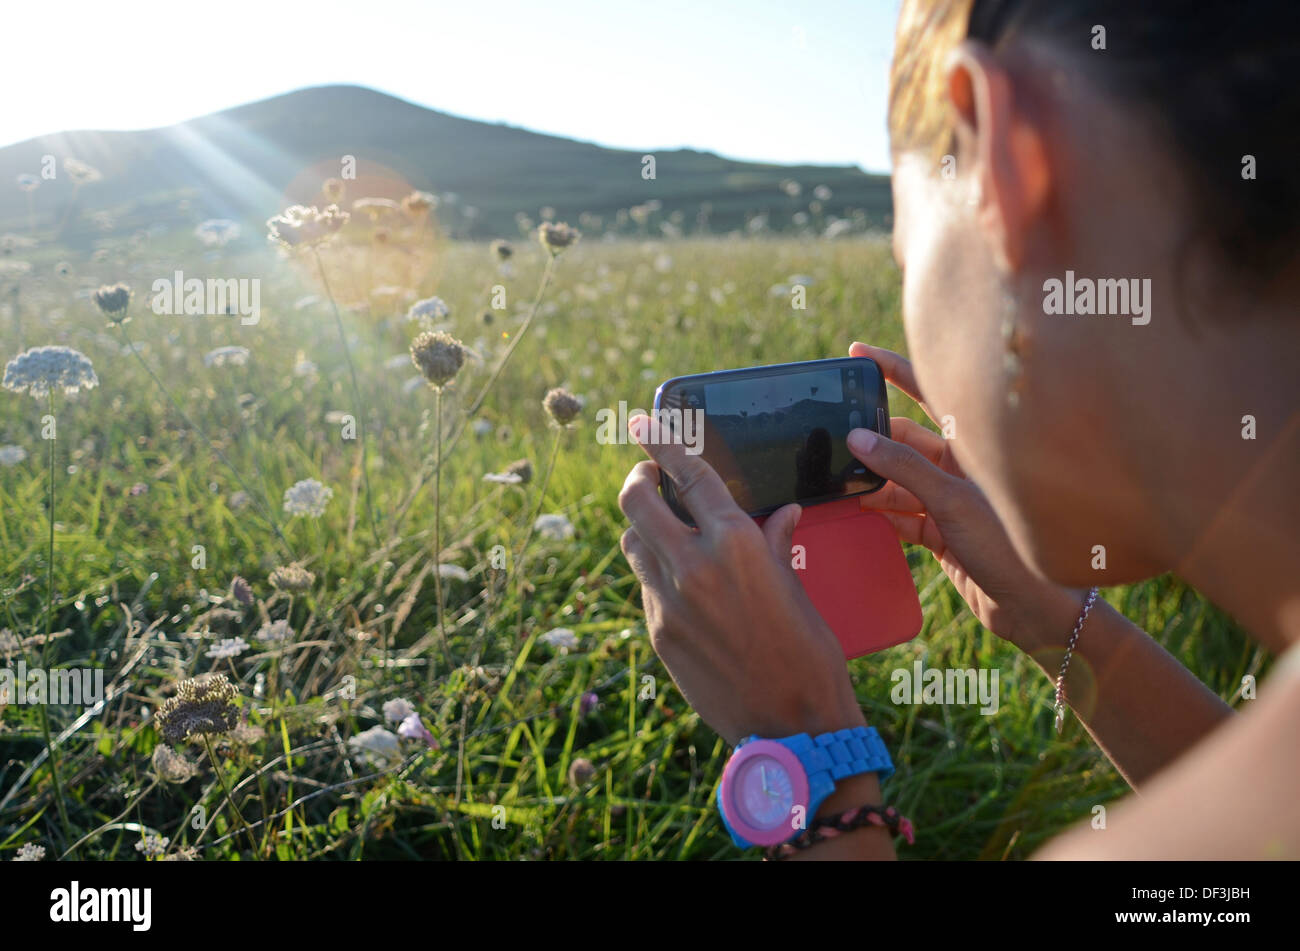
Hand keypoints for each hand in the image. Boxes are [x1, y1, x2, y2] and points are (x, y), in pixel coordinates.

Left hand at [618, 413, 866, 745]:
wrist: (791, 723)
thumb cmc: (808, 651)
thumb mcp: (796, 586)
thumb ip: (774, 541)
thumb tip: (779, 512)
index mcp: (735, 543)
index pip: (688, 475)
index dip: (664, 442)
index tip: (645, 422)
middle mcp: (692, 565)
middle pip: (636, 501)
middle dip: (637, 478)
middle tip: (649, 474)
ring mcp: (666, 601)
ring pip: (632, 542)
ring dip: (643, 525)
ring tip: (664, 525)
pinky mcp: (657, 632)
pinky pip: (645, 584)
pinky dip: (656, 571)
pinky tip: (681, 578)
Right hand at [848, 343, 1085, 649]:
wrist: (1034, 610)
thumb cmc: (1013, 547)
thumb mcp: (952, 502)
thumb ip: (903, 468)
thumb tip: (858, 437)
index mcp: (975, 444)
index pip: (929, 392)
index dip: (892, 370)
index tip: (857, 354)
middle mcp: (961, 466)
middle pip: (903, 441)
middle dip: (870, 442)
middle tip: (832, 440)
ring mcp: (949, 499)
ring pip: (897, 480)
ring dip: (870, 482)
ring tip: (834, 480)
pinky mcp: (939, 531)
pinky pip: (899, 514)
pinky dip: (878, 514)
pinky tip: (853, 511)